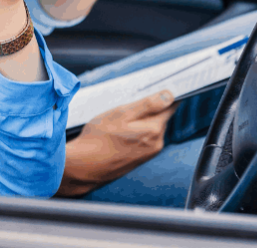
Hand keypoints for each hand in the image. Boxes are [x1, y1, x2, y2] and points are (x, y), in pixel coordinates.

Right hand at [56, 90, 176, 196]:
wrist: (86, 166)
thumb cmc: (99, 138)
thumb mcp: (120, 114)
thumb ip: (147, 104)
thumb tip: (169, 95)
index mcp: (154, 129)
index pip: (170, 107)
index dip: (164, 96)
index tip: (153, 90)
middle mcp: (157, 143)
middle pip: (159, 118)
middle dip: (146, 110)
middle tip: (125, 108)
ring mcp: (149, 153)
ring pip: (150, 128)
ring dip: (139, 122)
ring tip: (118, 123)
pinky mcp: (140, 159)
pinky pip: (144, 140)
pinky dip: (134, 133)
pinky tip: (118, 134)